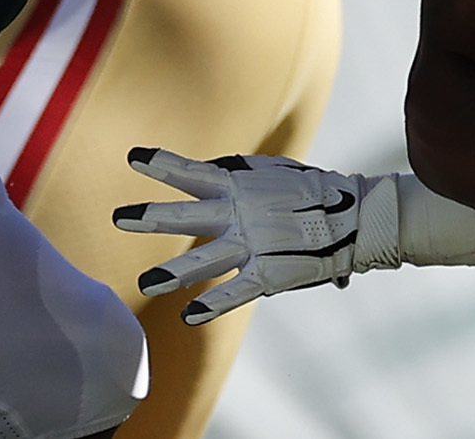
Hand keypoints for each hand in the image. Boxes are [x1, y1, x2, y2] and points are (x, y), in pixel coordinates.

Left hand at [115, 148, 396, 323]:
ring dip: (174, 274)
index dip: (162, 164)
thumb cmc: (311, 191)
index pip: (192, 173)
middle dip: (151, 216)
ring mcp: (253, 245)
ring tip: (146, 284)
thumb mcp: (274, 172)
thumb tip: (205, 170)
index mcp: (240, 187)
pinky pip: (235, 292)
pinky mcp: (269, 273)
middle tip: (119, 217)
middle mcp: (240, 214)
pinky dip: (213, 305)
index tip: (133, 157)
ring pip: (205, 261)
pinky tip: (189, 316)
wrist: (356, 218)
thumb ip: (239, 173)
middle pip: (187, 217)